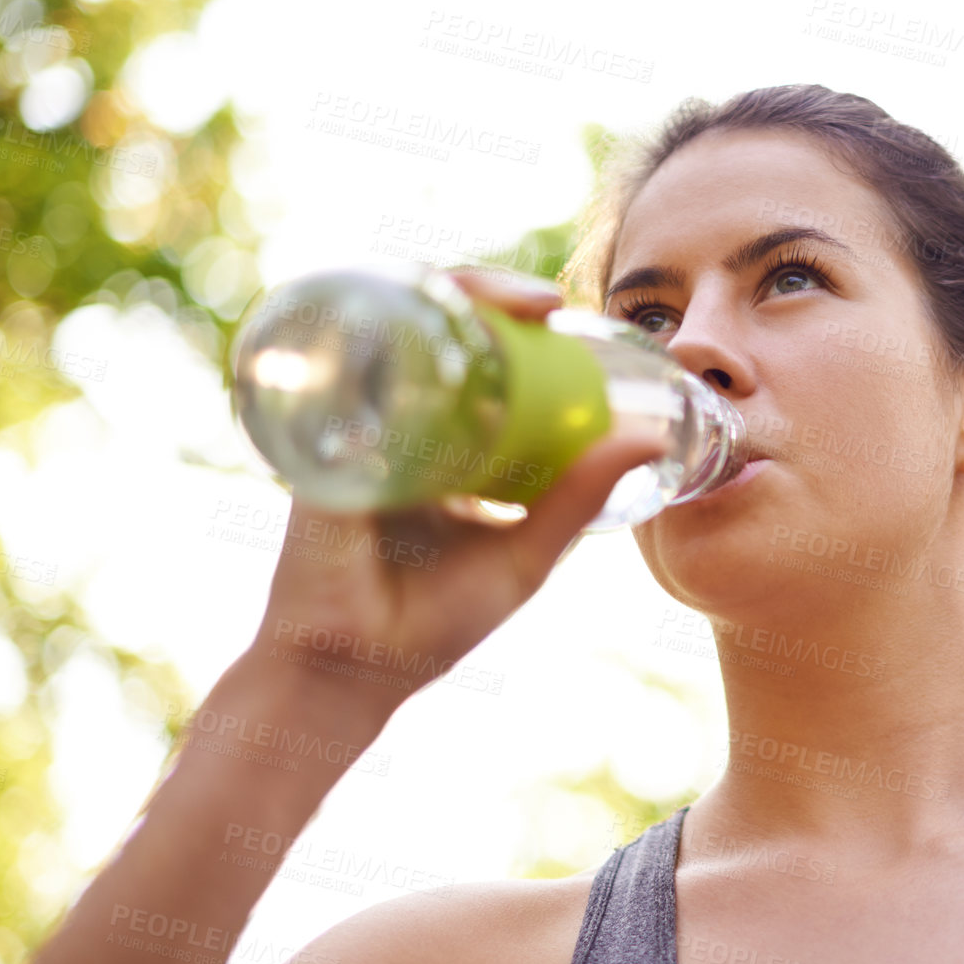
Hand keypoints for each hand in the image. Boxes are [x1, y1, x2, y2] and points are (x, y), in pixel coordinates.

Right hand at [241, 265, 667, 711]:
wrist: (352, 673)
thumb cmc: (434, 622)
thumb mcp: (526, 554)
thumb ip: (579, 498)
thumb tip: (651, 438)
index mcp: (442, 441)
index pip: (473, 356)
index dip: (512, 317)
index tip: (562, 311)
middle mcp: (392, 420)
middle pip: (431, 325)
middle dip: (485, 289)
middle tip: (545, 304)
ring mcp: (347, 425)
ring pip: (386, 327)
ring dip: (437, 293)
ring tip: (500, 303)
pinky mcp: (312, 443)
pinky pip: (334, 370)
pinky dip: (369, 330)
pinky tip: (410, 309)